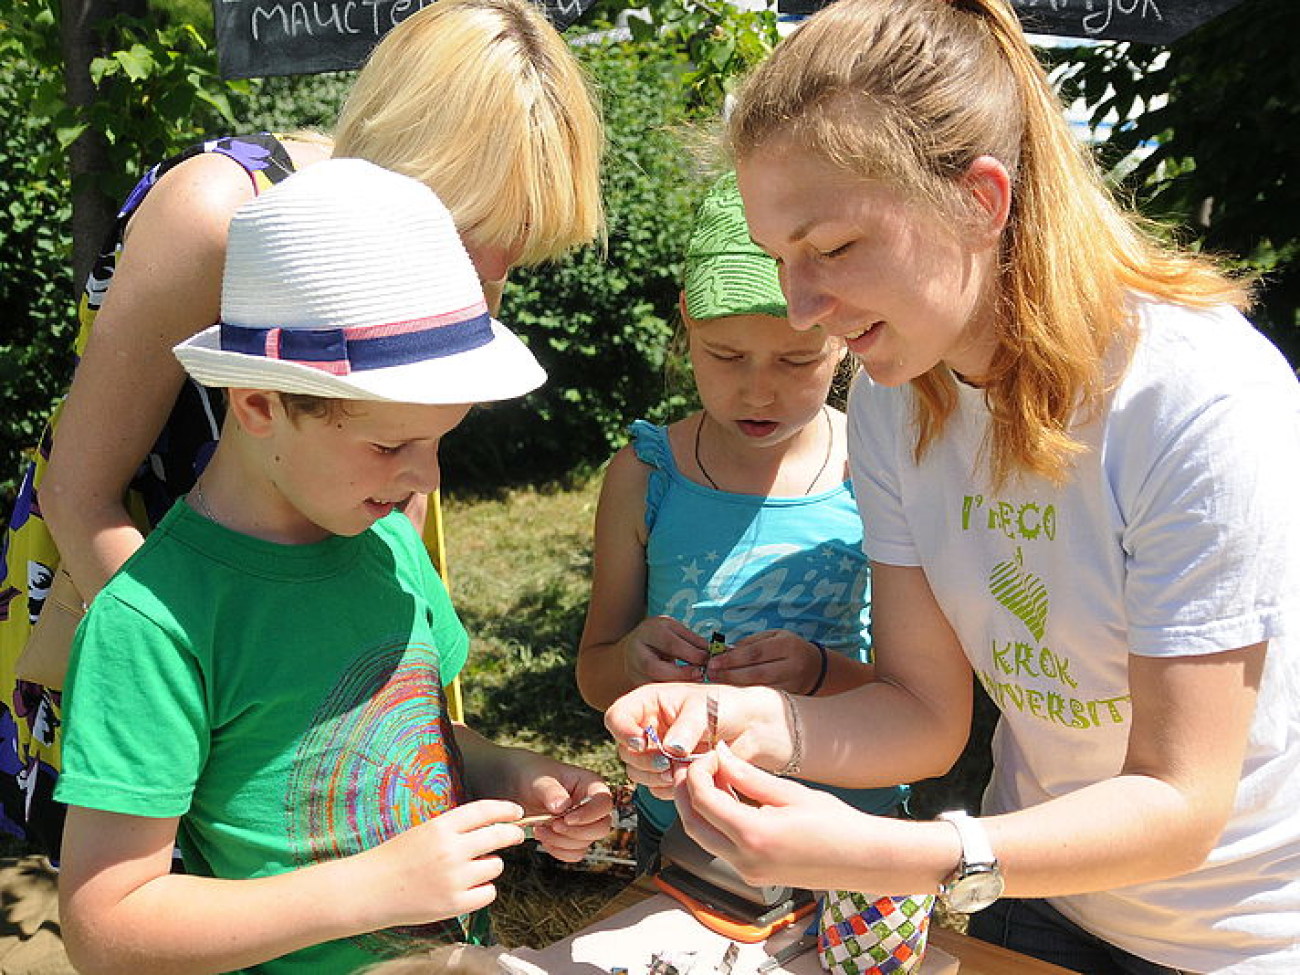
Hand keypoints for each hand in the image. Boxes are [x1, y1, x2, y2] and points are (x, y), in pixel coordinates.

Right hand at [366, 800, 525, 927]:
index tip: (517, 811)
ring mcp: (454, 878)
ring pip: (496, 866)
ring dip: (490, 866)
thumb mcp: (425, 831)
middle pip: (498, 836)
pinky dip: (482, 890)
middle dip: (512, 834)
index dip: (505, 809)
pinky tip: (468, 888)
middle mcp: (451, 850)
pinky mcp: (455, 904)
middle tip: (517, 835)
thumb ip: (455, 828)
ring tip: (470, 870)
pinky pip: (488, 893)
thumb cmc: (396, 858)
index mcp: (441, 827)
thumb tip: (492, 825)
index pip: (484, 810)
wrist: (370, 890)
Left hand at [497, 751, 613, 862]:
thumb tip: (562, 807)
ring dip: (562, 842)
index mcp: (590, 785)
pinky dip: (559, 851)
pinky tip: (543, 837)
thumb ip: (551, 791)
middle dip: (575, 832)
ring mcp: (584, 824)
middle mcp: (591, 806)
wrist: (517, 786)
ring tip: (540, 829)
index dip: (590, 815)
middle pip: (601, 828)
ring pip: (586, 843)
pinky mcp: (572, 838)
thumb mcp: (540, 779)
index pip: (604, 803)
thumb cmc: (532, 775)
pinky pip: (574, 854)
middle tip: (552, 825)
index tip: (566, 818)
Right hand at [604, 683, 791, 798]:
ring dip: (655, 776)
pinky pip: (655, 788)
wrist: (750, 729)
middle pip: (624, 751)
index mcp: (649, 703)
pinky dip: (669, 788)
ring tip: (681, 768)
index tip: (642, 743)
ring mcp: (656, 752)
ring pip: (636, 772)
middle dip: (645, 760)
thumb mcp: (706, 710)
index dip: (622, 731)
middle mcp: (647, 727)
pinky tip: (689, 778)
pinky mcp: (668, 773)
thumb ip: (686, 728)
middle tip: (669, 761)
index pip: (616, 717)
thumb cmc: (727, 707)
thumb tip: (670, 748)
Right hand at [621, 616, 709, 685]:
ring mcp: (632, 669)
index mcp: (650, 631)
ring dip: (676, 685)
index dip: (692, 655)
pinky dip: (669, 692)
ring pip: (652, 683)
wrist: (634, 646)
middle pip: (654, 667)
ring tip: (694, 684)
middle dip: (681, 674)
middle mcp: (636, 650)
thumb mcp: (677, 631)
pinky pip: (653, 691)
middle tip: (701, 675)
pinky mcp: (635, 684)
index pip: (671, 644)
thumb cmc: (661, 636)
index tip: (708, 661)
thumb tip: (719, 652)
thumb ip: (695, 641)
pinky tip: (683, 691)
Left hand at [676, 743, 879, 892]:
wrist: (864, 859)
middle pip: (692, 824)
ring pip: (704, 839)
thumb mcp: (790, 793)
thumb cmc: (837, 826)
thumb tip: (721, 756)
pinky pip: (722, 848)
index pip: (703, 801)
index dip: (698, 773)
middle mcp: (745, 860)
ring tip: (715, 779)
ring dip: (701, 809)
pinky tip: (730, 801)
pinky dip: (717, 823)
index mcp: (754, 835)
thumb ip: (749, 776)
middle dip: (687, 792)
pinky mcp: (754, 875)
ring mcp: (749, 872)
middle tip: (697, 766)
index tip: (709, 756)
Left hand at [705, 629, 822, 692]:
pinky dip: (745, 694)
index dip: (732, 658)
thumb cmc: (789, 647)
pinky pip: (763, 696)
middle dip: (730, 674)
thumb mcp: (774, 636)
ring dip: (734, 686)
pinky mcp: (788, 698)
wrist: (817, 669)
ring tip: (716, 682)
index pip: (755, 653)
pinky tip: (730, 691)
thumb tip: (726, 652)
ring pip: (758, 687)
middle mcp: (791, 666)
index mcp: (787, 646)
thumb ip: (751, 642)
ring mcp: (791, 684)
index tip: (713, 661)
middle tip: (710, 673)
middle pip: (756, 673)